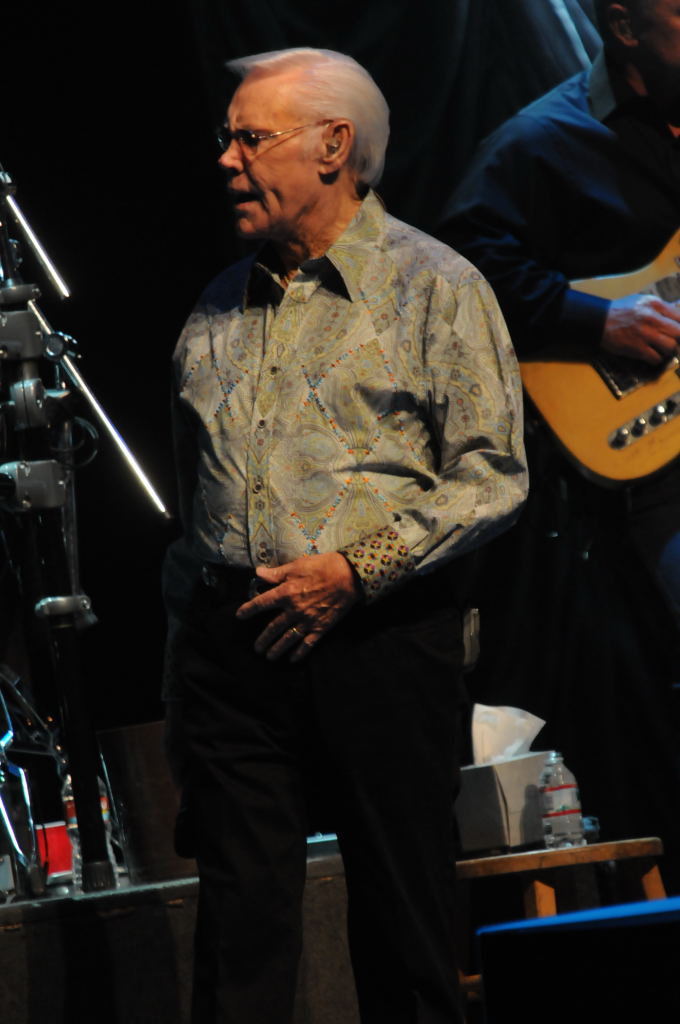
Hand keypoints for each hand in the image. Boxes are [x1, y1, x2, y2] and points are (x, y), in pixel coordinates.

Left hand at [235, 552, 360, 662]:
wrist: (349, 576)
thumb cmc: (322, 567)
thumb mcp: (297, 565)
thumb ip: (276, 573)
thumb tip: (258, 573)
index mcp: (286, 592)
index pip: (261, 603)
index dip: (249, 610)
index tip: (240, 616)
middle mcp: (294, 610)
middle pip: (273, 628)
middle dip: (263, 639)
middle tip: (257, 648)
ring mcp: (308, 621)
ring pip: (287, 639)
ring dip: (277, 649)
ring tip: (269, 657)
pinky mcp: (321, 627)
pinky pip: (308, 644)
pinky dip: (300, 653)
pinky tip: (292, 660)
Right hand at [601, 294, 679, 364]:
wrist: (600, 321)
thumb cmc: (621, 310)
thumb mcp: (642, 301)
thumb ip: (660, 307)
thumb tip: (676, 316)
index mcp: (655, 304)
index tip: (676, 332)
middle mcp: (652, 318)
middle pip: (679, 333)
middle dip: (677, 338)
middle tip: (672, 340)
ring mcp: (645, 334)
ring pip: (670, 347)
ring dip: (667, 350)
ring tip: (661, 348)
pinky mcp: (637, 348)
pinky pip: (656, 358)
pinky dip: (656, 359)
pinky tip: (651, 355)